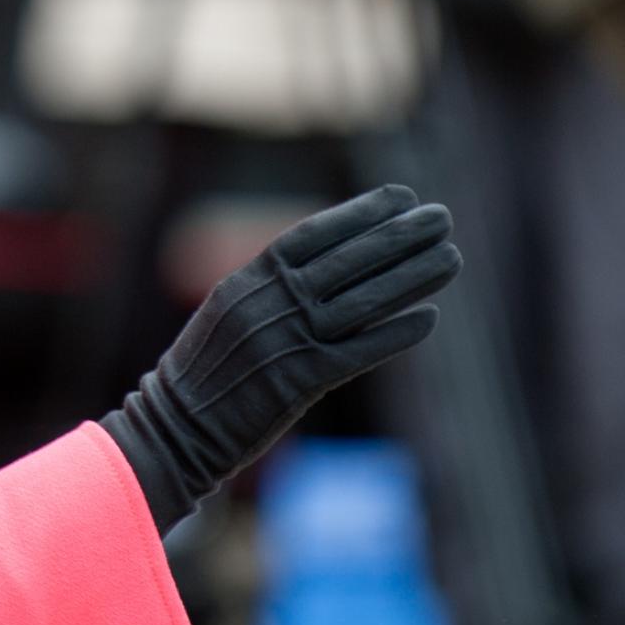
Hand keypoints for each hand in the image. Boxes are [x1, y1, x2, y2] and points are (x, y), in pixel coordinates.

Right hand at [99, 184, 461, 532]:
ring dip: (411, 278)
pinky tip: (428, 317)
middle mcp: (267, 304)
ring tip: (451, 258)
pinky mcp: (299, 381)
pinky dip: (395, 333)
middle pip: (346, 262)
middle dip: (398, 236)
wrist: (174, 428)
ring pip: (362, 302)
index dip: (359, 214)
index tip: (401, 196)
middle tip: (441, 217)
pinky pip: (358, 351)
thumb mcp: (226, 314)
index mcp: (245, 281)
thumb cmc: (202, 373)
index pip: (311, 235)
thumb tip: (322, 267)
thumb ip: (269, 290)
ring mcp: (284, 341)